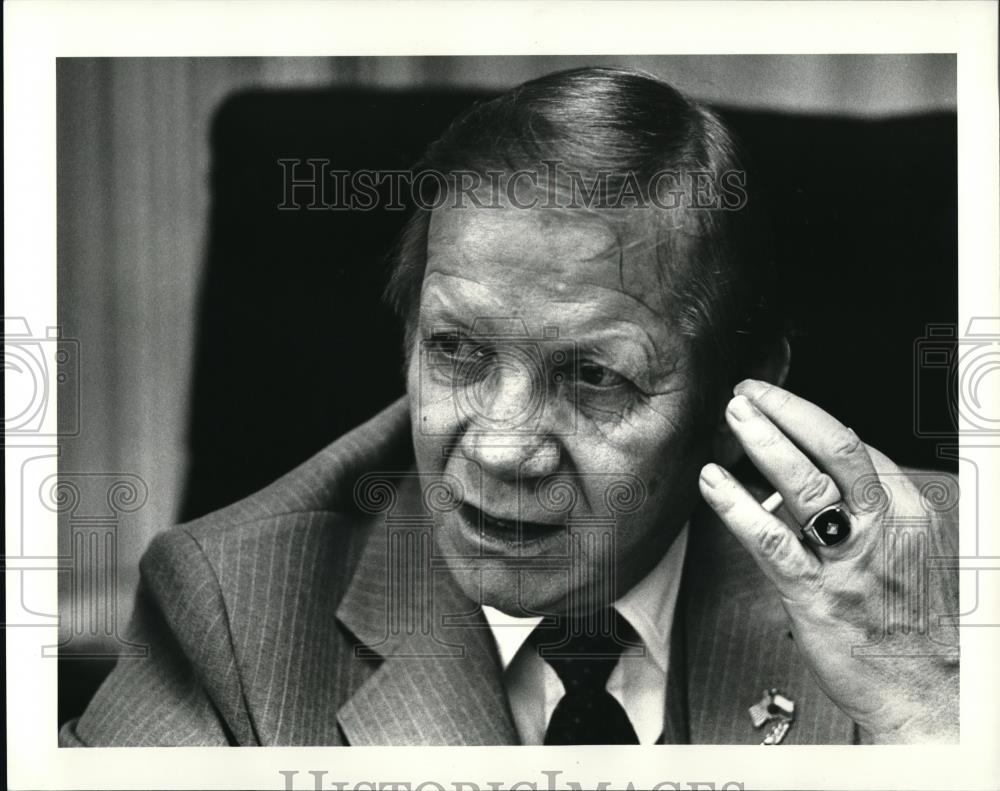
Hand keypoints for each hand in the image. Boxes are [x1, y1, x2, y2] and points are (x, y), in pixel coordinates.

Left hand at [698, 379, 958, 742]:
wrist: (928, 693)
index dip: (807, 417)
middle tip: (748, 391)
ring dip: (764, 442)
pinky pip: (771, 541)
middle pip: (834, 449)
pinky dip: (737, 506)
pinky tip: (713, 482)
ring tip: (734, 414)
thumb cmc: (912, 623)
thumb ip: (869, 511)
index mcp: (904, 510)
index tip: (774, 401)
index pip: (854, 447)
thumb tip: (826, 475)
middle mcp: (881, 526)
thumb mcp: (907, 552)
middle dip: (787, 411)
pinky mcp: (816, 595)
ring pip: (805, 485)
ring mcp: (848, 560)